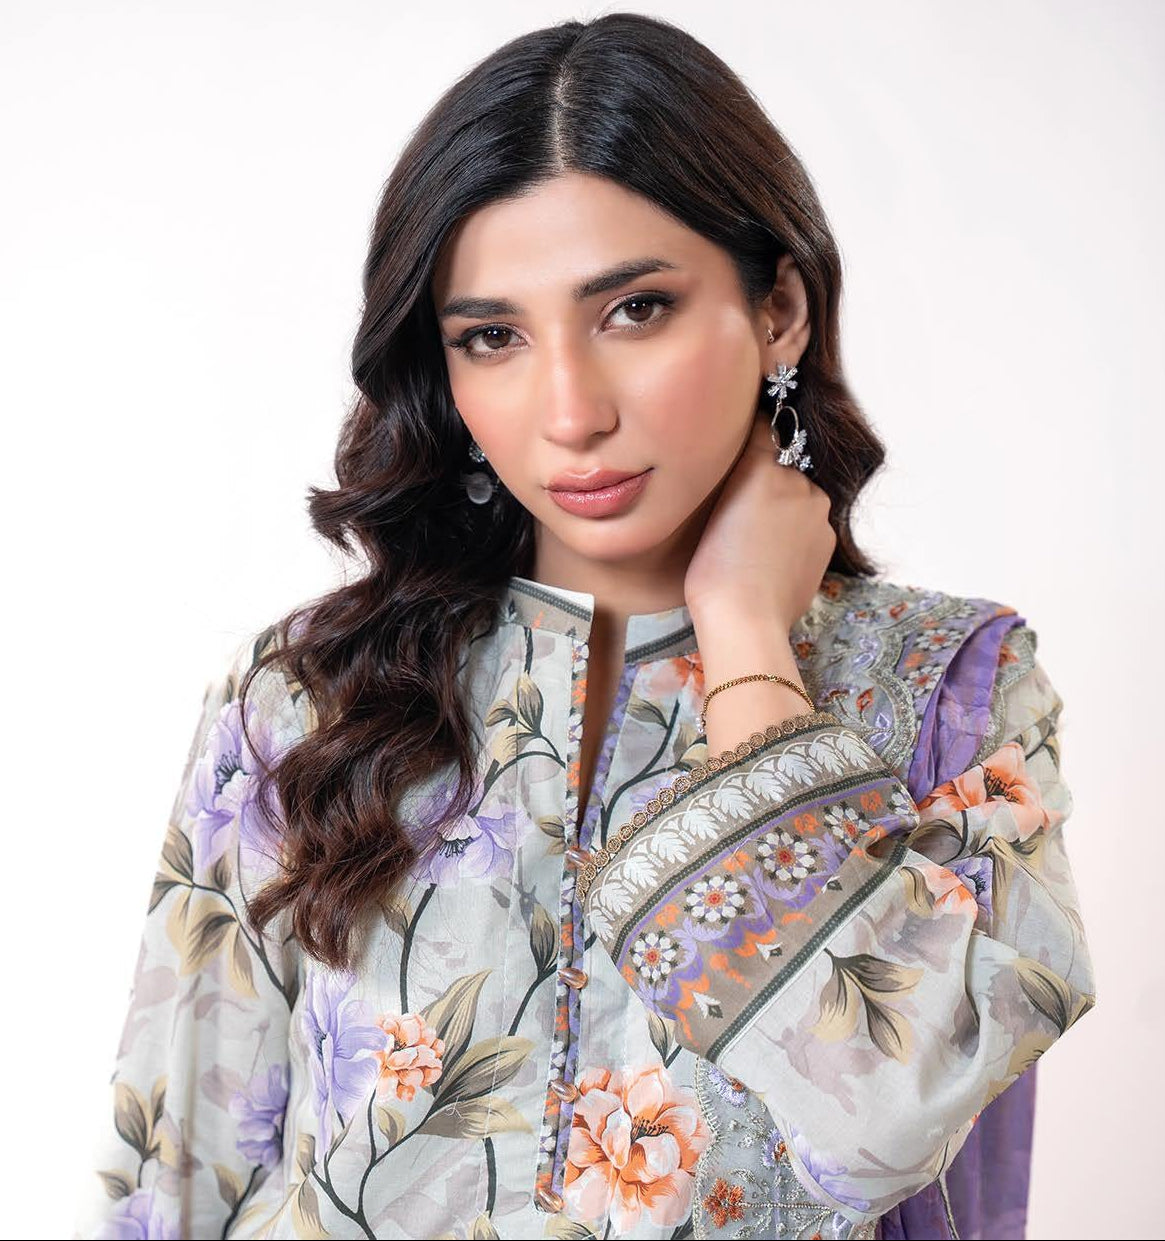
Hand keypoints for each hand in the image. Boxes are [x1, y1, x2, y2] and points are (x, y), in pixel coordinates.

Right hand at [684, 409, 835, 632]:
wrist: (745, 619)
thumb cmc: (713, 570)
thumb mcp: (711, 510)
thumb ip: (737, 473)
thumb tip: (753, 451)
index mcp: (763, 466)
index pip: (764, 428)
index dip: (751, 433)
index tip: (740, 437)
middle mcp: (798, 481)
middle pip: (782, 467)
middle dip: (765, 482)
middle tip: (739, 512)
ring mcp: (818, 512)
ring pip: (798, 497)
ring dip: (782, 509)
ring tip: (755, 541)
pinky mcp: (828, 540)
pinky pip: (809, 525)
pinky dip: (795, 534)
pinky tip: (773, 558)